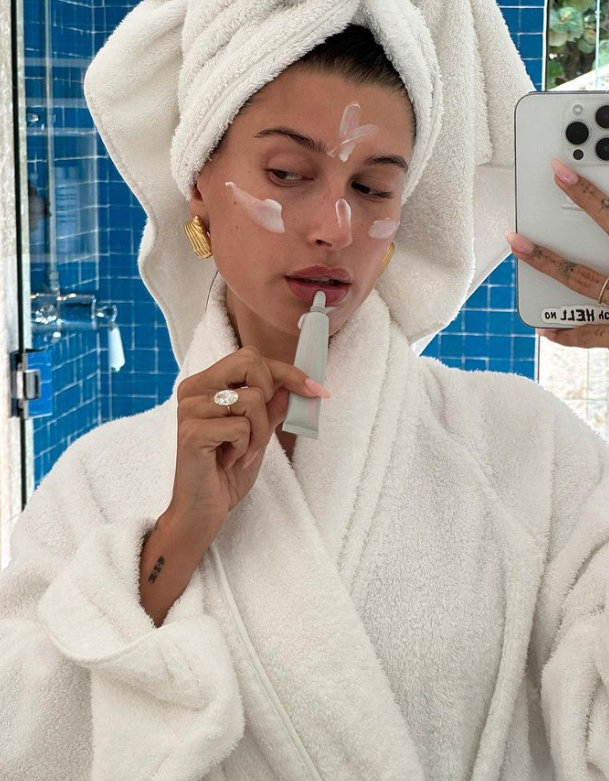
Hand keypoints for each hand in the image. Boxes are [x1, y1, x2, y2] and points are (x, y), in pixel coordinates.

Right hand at [164, 345, 328, 546]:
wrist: (202, 511)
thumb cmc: (227, 472)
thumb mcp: (258, 433)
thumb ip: (273, 406)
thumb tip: (296, 384)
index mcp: (206, 384)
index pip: (250, 358)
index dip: (288, 372)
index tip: (317, 390)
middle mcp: (193, 389)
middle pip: (250, 362)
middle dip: (270, 395)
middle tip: (260, 429)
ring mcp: (190, 409)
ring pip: (252, 399)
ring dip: (259, 432)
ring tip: (243, 452)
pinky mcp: (192, 432)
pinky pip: (241, 427)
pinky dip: (246, 448)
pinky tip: (230, 461)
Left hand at [505, 157, 608, 348]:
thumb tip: (605, 214)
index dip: (585, 196)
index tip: (559, 174)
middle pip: (582, 272)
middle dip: (545, 255)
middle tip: (516, 239)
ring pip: (582, 295)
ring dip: (550, 275)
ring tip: (524, 258)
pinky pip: (593, 338)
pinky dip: (568, 335)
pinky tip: (546, 330)